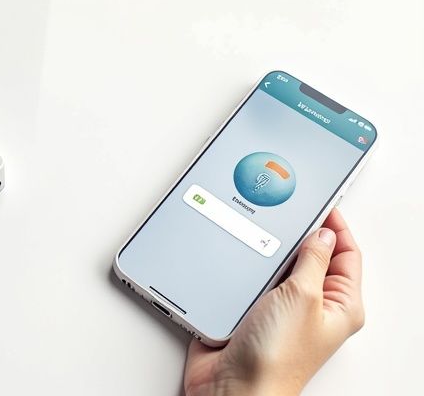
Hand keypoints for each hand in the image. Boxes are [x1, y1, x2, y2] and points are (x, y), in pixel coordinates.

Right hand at [183, 208, 363, 395]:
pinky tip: (236, 261)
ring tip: (257, 237)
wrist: (233, 386)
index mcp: (340, 306)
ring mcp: (280, 310)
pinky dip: (242, 268)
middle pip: (311, 258)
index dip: (335, 226)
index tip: (320, 202)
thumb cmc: (276, 356)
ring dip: (265, 254)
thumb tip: (322, 234)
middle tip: (285, 213)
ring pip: (277, 267)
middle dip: (297, 236)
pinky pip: (249, 279)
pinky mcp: (250, 313)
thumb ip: (313, 260)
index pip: (347, 254)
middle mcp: (312, 307)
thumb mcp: (303, 296)